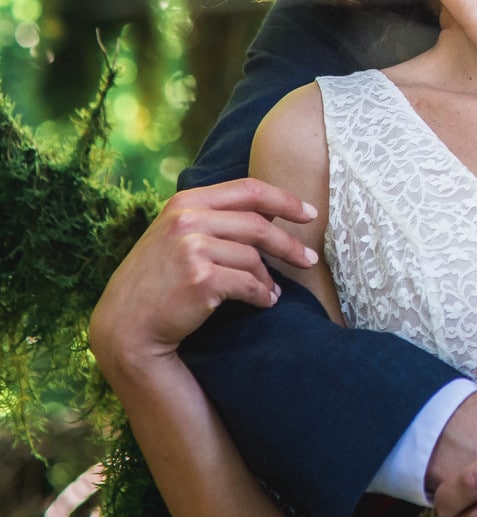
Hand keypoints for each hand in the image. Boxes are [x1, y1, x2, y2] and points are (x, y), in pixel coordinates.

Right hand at [88, 178, 316, 380]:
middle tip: (310, 258)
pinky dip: (262, 295)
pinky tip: (264, 302)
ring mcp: (192, 248)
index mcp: (185, 202)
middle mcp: (187, 219)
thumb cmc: (158, 280)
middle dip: (289, 244)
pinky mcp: (202, 278)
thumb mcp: (176, 235)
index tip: (308, 213)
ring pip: (253, 258)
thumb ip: (214, 217)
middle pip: (258, 225)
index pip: (249, 190)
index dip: (285, 200)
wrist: (126, 326)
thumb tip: (272, 210)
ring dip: (269, 278)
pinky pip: (249, 284)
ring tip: (272, 291)